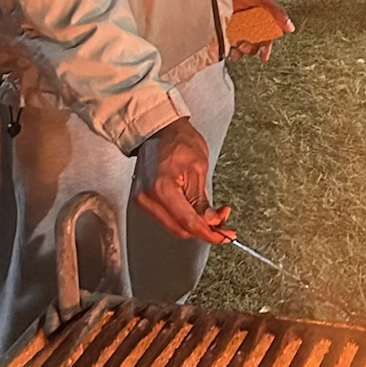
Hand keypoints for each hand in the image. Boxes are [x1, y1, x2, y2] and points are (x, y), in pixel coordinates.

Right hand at [134, 116, 233, 243]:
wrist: (158, 130)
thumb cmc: (178, 140)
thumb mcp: (198, 169)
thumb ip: (203, 201)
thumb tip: (213, 222)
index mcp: (161, 188)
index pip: (187, 222)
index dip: (209, 233)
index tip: (224, 236)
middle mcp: (147, 198)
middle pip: (179, 229)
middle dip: (203, 229)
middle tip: (222, 226)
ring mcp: (142, 200)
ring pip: (173, 226)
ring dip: (194, 225)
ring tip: (211, 216)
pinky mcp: (143, 200)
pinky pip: (166, 217)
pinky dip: (182, 218)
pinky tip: (195, 212)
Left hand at [227, 0, 293, 60]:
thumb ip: (277, 12)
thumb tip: (290, 27)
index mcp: (263, 19)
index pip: (266, 37)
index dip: (266, 48)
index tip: (264, 57)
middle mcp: (251, 23)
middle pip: (253, 43)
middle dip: (251, 49)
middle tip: (246, 47)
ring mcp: (238, 24)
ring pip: (240, 43)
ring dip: (239, 50)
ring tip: (236, 50)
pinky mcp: (225, 24)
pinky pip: (227, 38)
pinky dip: (227, 44)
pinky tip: (227, 46)